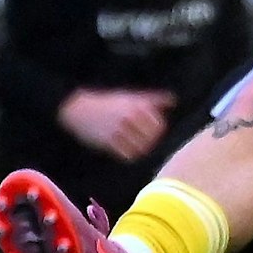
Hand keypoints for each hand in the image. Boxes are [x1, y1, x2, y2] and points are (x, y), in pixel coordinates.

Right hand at [59, 89, 174, 161]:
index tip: (154, 131)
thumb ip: (153, 99)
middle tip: (146, 141)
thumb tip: (173, 100)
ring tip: (138, 146)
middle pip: (151, 138)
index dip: (159, 130)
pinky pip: (126, 155)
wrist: (79, 109)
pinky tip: (128, 151)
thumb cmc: (109, 102)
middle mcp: (128, 117)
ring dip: (141, 149)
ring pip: (140, 148)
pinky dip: (130, 155)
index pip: (158, 126)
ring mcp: (118, 130)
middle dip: (151, 141)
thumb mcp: (131, 97)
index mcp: (137, 106)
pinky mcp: (107, 142)